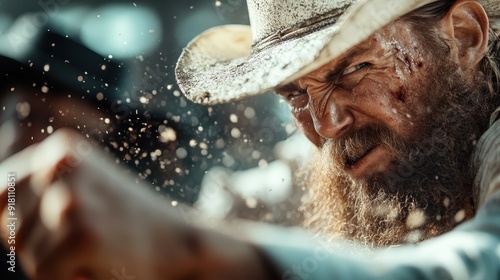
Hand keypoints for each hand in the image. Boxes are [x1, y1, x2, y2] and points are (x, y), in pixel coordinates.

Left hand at [0, 129, 273, 279]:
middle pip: (12, 228)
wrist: (178, 242)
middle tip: (90, 239)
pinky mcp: (81, 233)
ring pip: (26, 254)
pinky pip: (46, 274)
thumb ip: (37, 191)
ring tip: (97, 249)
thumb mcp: (83, 189)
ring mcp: (70, 199)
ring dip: (56, 263)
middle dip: (41, 246)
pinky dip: (70, 278)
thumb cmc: (127, 222)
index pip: (2, 192)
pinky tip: (101, 262)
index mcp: (60, 151)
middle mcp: (60, 167)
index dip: (19, 222)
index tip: (52, 228)